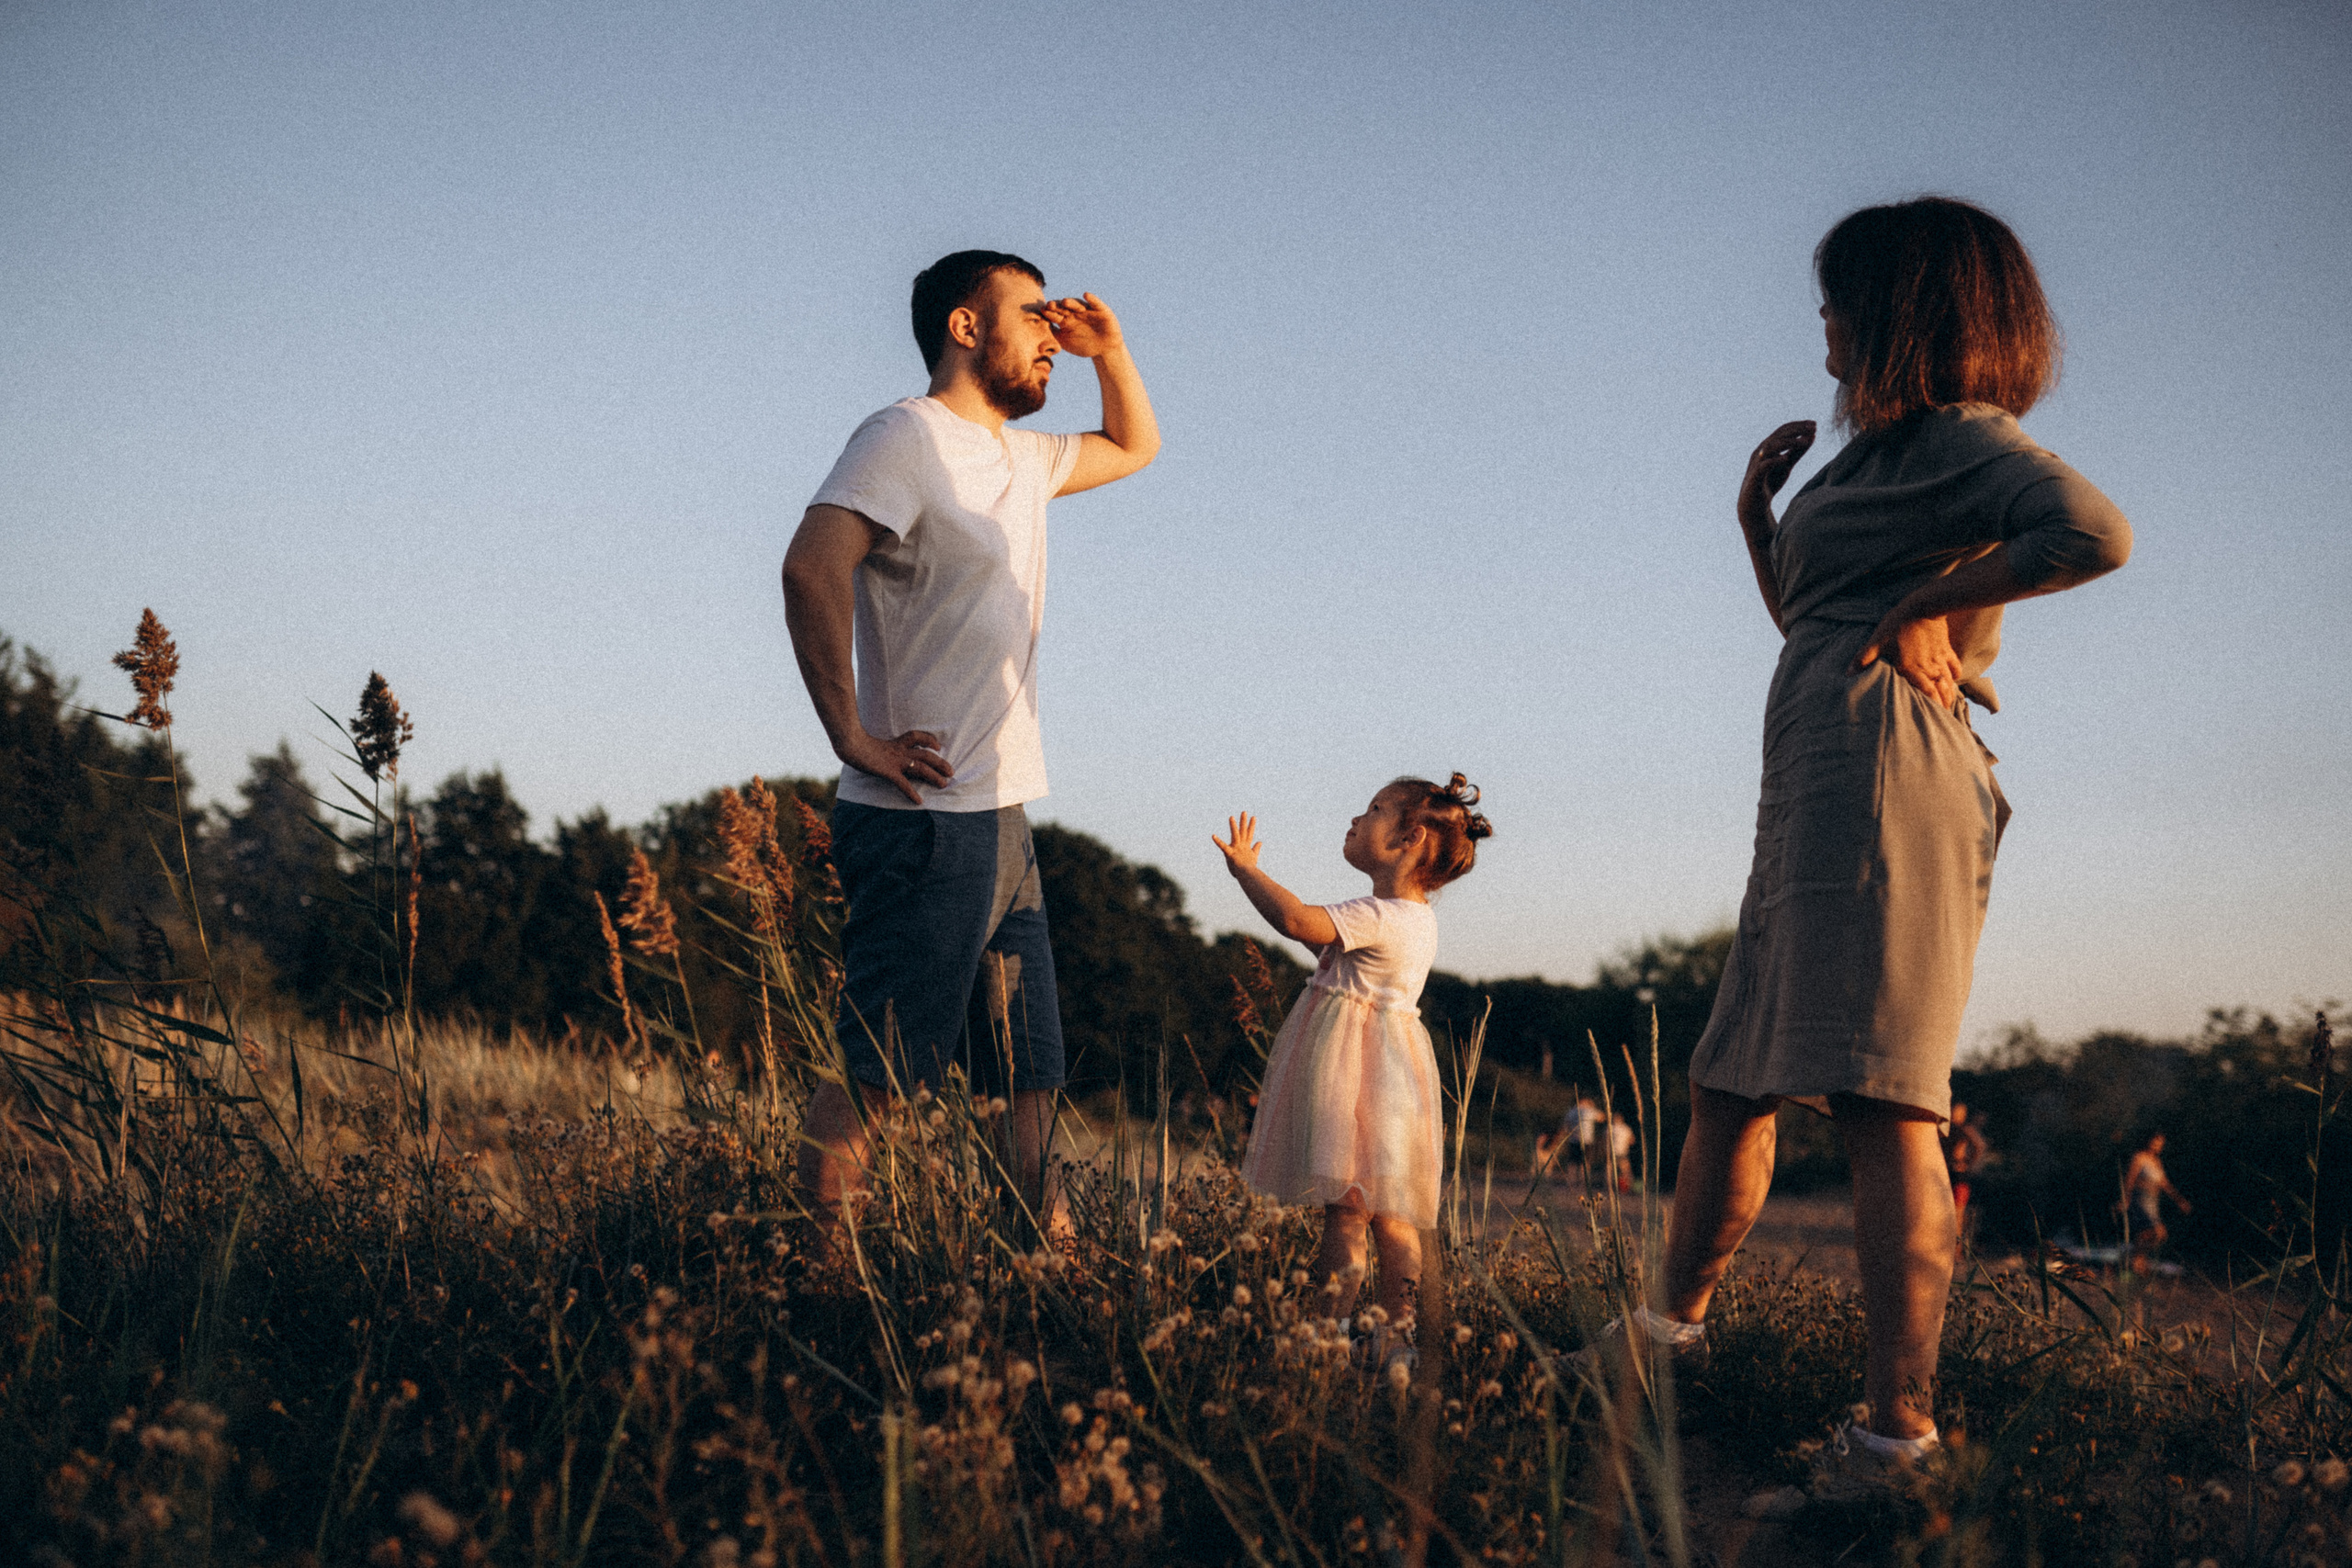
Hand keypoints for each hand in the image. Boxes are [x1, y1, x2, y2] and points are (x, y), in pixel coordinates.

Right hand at [841, 729, 949, 804]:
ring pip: (921, 767)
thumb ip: (879, 748)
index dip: (929, 739)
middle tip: (951, 772)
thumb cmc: (855, 742)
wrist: (850, 743)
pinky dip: (912, 793)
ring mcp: (895, 761)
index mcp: (896, 743)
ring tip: (944, 784)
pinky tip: (919, 802)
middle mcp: (899, 751)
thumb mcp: (871, 743)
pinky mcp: (888, 771)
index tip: (938, 746)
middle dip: (940, 763)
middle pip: (926, 755)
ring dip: (934, 776)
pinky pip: (904, 783)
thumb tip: (878, 753)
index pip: (917, 737)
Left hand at [1041, 292, 1124, 357]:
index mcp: (1065, 319)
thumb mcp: (1065, 342)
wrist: (1104, 350)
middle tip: (1049, 305)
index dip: (1049, 312)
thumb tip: (1039, 335)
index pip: (1055, 314)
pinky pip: (1095, 303)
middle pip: (1064, 307)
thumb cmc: (1083, 345)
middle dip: (1057, 306)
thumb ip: (1053, 335)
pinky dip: (1091, 299)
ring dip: (1071, 303)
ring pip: (1077, 304)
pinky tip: (1086, 295)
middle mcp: (1075, 313)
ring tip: (1064, 302)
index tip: (1042, 311)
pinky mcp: (1100, 310)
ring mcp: (1087, 310)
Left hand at [1211, 812, 1261, 875]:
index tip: (1253, 817)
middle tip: (1244, 812)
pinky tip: (1213, 836)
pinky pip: (1223, 846)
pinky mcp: (1230, 853)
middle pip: (1243, 831)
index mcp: (1246, 846)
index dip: (1251, 825)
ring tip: (1231, 817)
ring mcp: (1236, 849)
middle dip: (1243, 821)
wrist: (1247, 875)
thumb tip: (1260, 842)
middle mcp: (1242, 845)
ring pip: (1235, 835)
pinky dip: (1218, 841)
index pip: (1249, 833)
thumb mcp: (1253, 857)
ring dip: (1233, 826)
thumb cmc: (1249, 869)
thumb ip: (1256, 849)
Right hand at [1739, 420, 1815, 534]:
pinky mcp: (1755, 476)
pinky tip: (1786, 459)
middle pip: (1779, 435)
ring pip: (1772, 447)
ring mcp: (1757, 463)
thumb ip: (1797, 452)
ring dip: (1789, 443)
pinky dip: (1774, 461)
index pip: (1783, 430)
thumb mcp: (1787, 465)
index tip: (1815, 424)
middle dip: (1797, 430)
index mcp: (1769, 446)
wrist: (1754, 504)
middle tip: (1813, 428)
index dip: (1799, 426)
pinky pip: (1764, 465)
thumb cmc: (1770, 482)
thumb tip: (1811, 437)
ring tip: (1805, 442)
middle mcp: (1761, 451)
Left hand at [1856, 612, 1962, 710]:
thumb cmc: (1898, 623)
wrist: (1924, 605)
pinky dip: (1956, 674)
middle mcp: (1929, 667)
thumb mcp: (1878, 640)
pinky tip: (1955, 679)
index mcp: (1912, 669)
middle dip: (1943, 704)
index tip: (1933, 718)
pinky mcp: (1946, 648)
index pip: (1926, 693)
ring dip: (1950, 693)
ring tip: (1949, 703)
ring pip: (1948, 681)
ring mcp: (1940, 658)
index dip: (1932, 706)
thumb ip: (1864, 658)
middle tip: (1944, 716)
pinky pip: (1954, 665)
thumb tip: (1848, 673)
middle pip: (1940, 691)